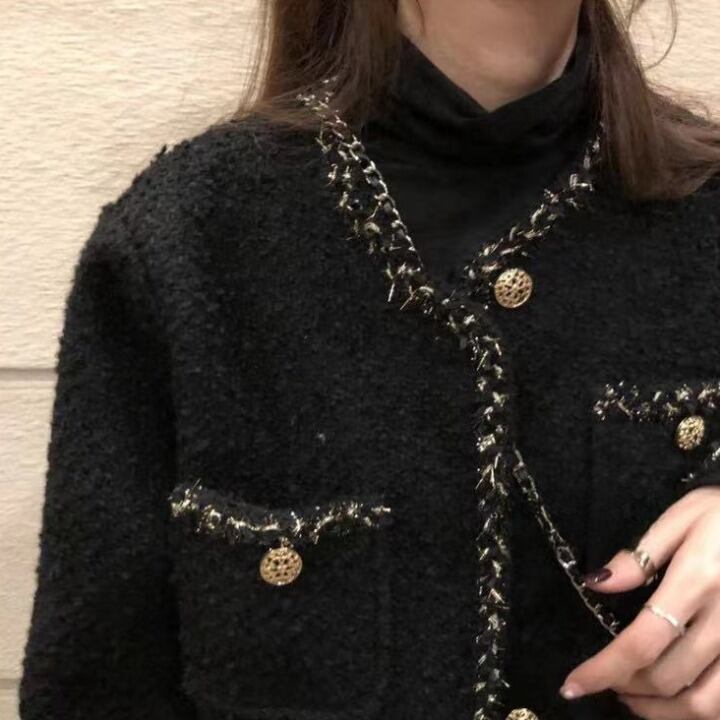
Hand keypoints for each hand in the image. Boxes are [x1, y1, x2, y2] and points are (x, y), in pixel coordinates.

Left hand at [560, 485, 719, 718]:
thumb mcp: (686, 515)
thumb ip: (642, 555)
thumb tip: (596, 584)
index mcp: (697, 581)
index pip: (641, 642)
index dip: (602, 670)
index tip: (572, 684)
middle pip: (667, 676)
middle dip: (626, 686)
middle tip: (605, 682)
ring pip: (705, 705)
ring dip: (661, 711)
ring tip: (635, 700)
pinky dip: (700, 713)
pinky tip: (680, 700)